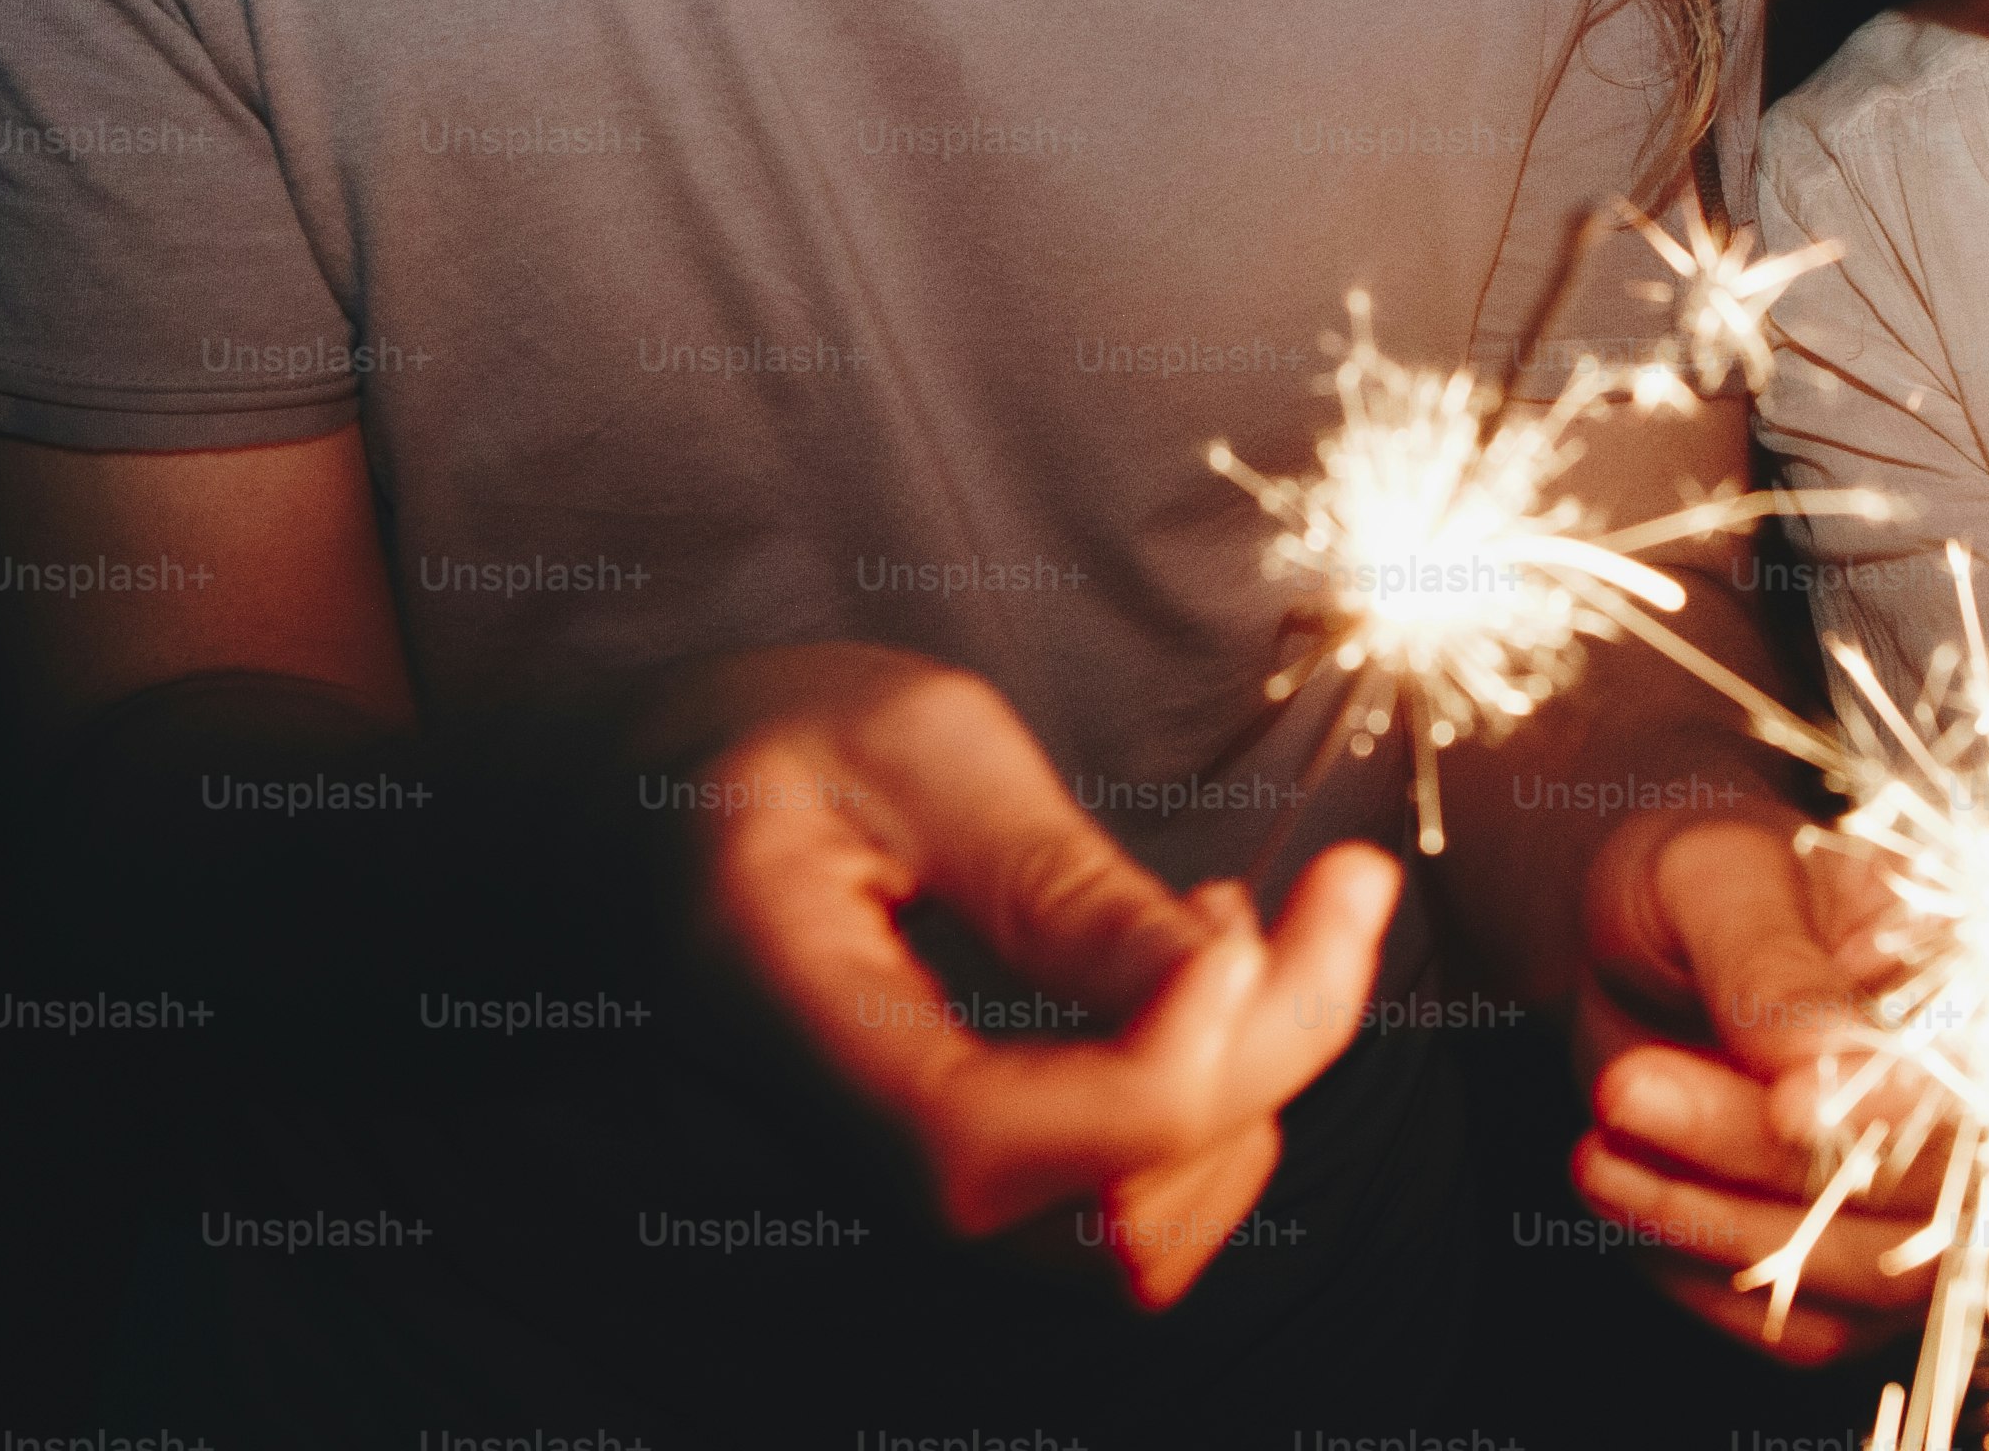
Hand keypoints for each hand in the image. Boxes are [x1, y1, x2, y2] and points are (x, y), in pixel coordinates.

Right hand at [665, 642, 1397, 1308]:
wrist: (650, 812)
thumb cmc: (766, 751)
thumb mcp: (913, 745)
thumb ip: (1053, 878)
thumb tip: (1218, 982)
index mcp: (792, 1041)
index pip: (997, 1144)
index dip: (1171, 1055)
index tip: (1253, 904)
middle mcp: (856, 1171)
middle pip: (1111, 1213)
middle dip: (1270, 1053)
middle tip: (1338, 884)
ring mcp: (918, 1203)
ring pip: (1143, 1242)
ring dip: (1250, 1085)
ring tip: (1240, 917)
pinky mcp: (977, 1193)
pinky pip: (1132, 1218)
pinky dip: (1213, 1112)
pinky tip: (1199, 978)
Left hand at [1565, 807, 1929, 1362]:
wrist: (1646, 930)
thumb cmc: (1696, 877)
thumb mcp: (1717, 876)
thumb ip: (1773, 967)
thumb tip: (1831, 1079)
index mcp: (1982, 981)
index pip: (1983, 1076)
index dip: (1892, 1108)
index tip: (1790, 1108)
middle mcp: (1982, 1106)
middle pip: (1918, 1193)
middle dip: (1756, 1158)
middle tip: (1624, 1093)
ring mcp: (1930, 1202)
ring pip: (1861, 1277)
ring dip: (1711, 1227)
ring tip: (1593, 1150)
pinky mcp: (1859, 1274)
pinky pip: (1802, 1330)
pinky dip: (1701, 1277)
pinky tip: (1626, 1191)